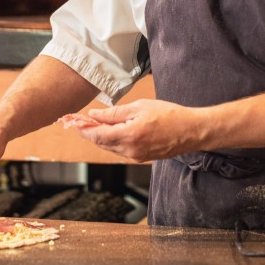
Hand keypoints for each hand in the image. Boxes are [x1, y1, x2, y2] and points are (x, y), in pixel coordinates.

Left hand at [74, 99, 202, 161]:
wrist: (191, 131)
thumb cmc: (169, 115)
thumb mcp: (140, 107)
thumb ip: (115, 113)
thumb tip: (95, 115)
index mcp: (128, 136)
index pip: (97, 135)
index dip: (83, 129)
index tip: (73, 121)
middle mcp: (130, 150)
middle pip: (101, 143)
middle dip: (89, 132)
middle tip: (79, 121)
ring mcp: (136, 156)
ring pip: (110, 147)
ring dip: (100, 137)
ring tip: (92, 124)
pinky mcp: (142, 157)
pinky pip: (121, 149)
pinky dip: (112, 140)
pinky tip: (111, 130)